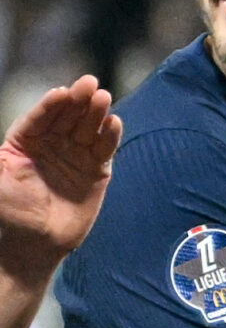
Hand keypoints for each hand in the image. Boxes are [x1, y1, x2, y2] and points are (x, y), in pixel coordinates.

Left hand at [0, 76, 119, 270]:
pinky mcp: (96, 172)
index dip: (50, 106)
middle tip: (89, 83)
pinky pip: (103, 150)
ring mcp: (74, 157)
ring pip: (86, 129)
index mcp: (24, 143)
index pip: (39, 118)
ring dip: (96, 113)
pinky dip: (109, 137)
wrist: (35, 244)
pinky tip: (113, 123)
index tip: (61, 92)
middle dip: (77, 101)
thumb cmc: (9, 213)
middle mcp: (51, 145)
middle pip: (66, 117)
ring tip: (104, 97)